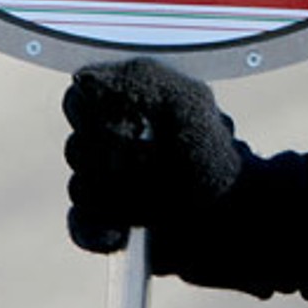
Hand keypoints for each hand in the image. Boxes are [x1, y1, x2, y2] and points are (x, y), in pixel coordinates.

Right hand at [63, 58, 244, 253]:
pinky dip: (99, 229)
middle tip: (153, 160)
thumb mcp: (185, 102)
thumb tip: (85, 76)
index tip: (132, 124)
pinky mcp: (103, 221)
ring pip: (79, 187)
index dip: (97, 115)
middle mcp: (110, 141)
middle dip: (113, 157)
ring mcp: (104, 183)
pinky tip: (123, 230)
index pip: (79, 100)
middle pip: (76, 147)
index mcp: (128, 104)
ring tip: (155, 192)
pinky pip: (80, 225)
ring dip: (116, 192)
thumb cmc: (211, 150)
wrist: (231, 210)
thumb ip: (138, 79)